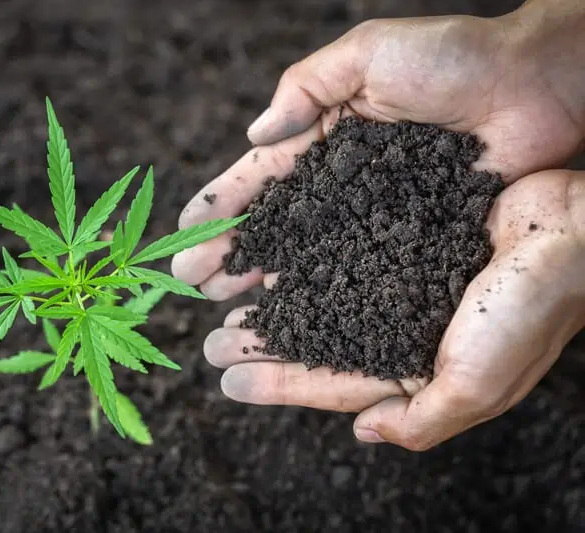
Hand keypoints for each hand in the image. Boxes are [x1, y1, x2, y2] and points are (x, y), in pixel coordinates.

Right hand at [171, 10, 584, 299]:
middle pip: (275, 225)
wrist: (539, 85)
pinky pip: (358, 270)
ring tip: (224, 309)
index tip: (184, 232)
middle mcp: (344, 182)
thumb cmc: (456, 59)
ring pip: (308, 255)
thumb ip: (306, 87)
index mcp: (327, 135)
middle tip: (192, 285)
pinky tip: (293, 314)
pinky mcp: (410, 239)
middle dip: (230, 252)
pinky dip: (324, 294)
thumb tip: (255, 136)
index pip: (262, 176)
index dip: (222, 204)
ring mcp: (375, 215)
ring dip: (264, 281)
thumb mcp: (368, 54)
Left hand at [203, 170, 584, 449]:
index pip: (335, 384)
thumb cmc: (532, 309)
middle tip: (212, 340)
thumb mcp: (477, 383)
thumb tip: (364, 435)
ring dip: (277, 298)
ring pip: (323, 293)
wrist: (573, 227)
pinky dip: (306, 254)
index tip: (229, 380)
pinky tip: (273, 252)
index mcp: (419, 368)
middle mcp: (404, 326)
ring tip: (228, 298)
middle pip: (319, 339)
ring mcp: (403, 279)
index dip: (281, 385)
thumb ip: (423, 419)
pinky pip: (342, 246)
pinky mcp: (404, 235)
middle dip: (266, 343)